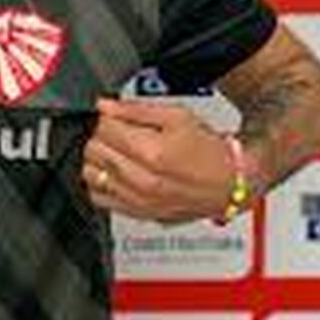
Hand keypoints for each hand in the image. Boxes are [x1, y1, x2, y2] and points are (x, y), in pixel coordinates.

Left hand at [81, 99, 232, 223]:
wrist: (229, 184)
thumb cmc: (208, 151)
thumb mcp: (177, 116)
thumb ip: (135, 110)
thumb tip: (105, 105)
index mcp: (151, 152)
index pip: (103, 128)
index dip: (107, 116)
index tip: (116, 116)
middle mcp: (141, 181)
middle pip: (93, 150)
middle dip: (102, 136)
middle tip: (119, 132)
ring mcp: (137, 201)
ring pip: (90, 174)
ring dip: (98, 159)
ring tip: (117, 152)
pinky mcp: (136, 214)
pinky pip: (98, 197)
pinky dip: (101, 183)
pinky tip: (116, 173)